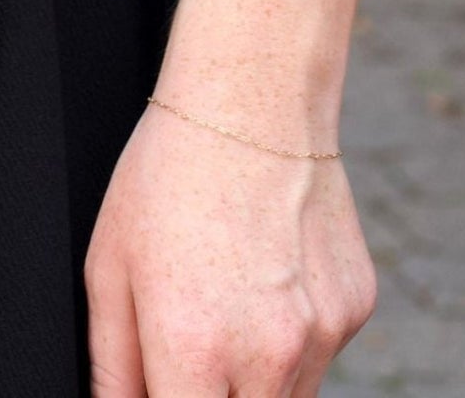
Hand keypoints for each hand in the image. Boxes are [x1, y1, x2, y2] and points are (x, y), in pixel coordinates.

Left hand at [84, 99, 376, 396]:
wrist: (253, 96)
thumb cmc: (169, 174)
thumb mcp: (110, 268)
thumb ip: (114, 367)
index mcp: (194, 349)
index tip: (164, 382)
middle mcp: (267, 355)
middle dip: (213, 394)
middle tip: (193, 342)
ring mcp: (320, 336)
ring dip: (255, 377)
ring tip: (229, 298)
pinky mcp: (354, 313)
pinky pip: (318, 354)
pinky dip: (294, 335)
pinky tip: (269, 272)